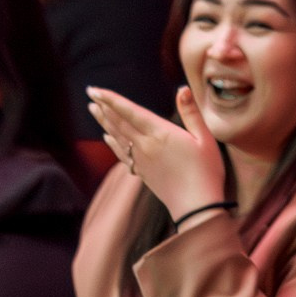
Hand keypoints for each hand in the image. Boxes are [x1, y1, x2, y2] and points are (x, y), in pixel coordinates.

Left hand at [88, 87, 227, 220]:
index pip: (130, 111)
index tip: (95, 90)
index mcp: (160, 133)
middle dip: (103, 106)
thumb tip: (182, 89)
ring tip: (93, 109)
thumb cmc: (205, 171)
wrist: (196, 207)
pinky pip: (121, 154)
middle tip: (90, 93)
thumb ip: (191, 113)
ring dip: (104, 121)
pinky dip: (112, 143)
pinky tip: (107, 137)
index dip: (111, 99)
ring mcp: (141, 160)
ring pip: (117, 136)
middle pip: (119, 122)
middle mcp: (145, 145)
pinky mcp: (142, 172)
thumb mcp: (205, 139)